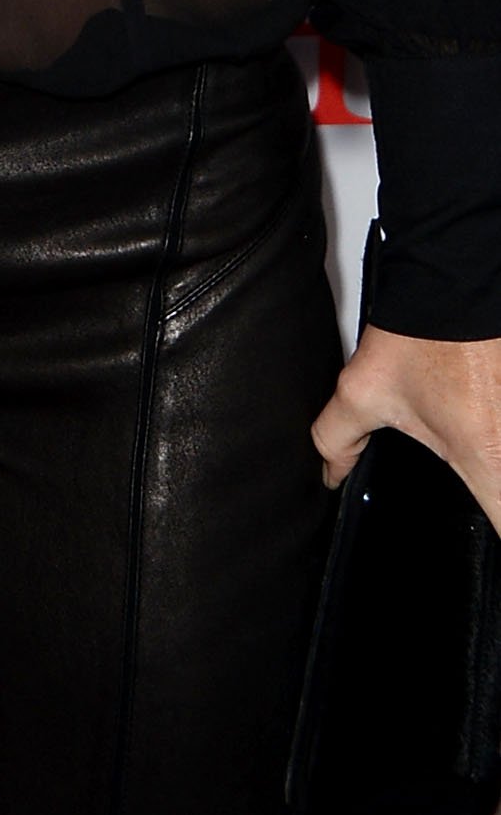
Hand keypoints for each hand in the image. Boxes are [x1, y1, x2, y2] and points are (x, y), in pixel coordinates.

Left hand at [313, 325, 500, 534]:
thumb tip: (330, 472)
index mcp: (488, 455)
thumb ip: (339, 437)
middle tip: (473, 473)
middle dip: (494, 492)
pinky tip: (485, 420)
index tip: (485, 532)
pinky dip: (499, 442)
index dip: (494, 537)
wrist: (457, 276)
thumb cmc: (423, 331)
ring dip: (496, 461)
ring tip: (475, 434)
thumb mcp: (365, 390)